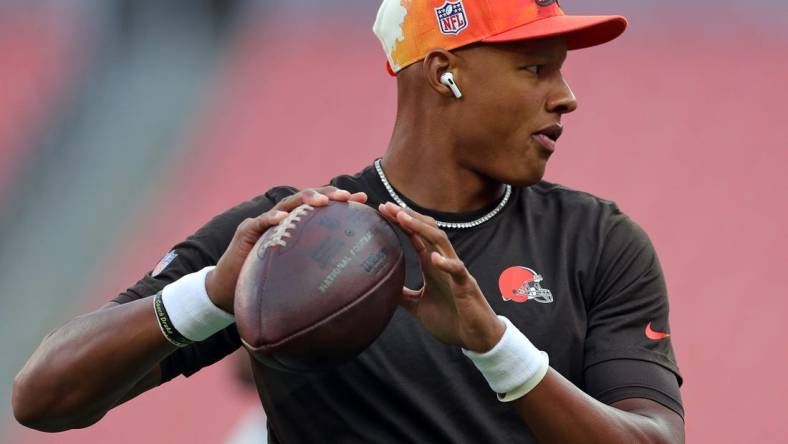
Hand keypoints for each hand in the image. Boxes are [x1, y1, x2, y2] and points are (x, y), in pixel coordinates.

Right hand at [206, 187, 366, 312]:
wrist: (228, 290)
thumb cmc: (265, 283)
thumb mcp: (296, 275)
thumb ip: (316, 271)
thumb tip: (351, 284)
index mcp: (296, 225)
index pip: (322, 208)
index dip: (341, 201)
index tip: (364, 201)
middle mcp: (282, 218)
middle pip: (308, 199)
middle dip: (329, 194)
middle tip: (348, 197)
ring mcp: (264, 223)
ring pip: (287, 203)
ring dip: (305, 199)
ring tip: (322, 202)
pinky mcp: (247, 231)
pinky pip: (260, 222)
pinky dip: (271, 218)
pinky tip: (282, 218)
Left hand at [378, 202, 504, 351]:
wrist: (476, 338)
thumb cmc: (451, 320)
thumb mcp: (418, 306)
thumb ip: (402, 295)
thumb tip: (380, 288)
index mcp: (432, 265)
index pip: (416, 236)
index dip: (402, 222)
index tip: (384, 209)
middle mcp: (443, 262)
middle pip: (427, 231)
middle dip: (408, 217)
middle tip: (388, 206)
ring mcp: (455, 272)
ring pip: (441, 242)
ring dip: (422, 229)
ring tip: (404, 219)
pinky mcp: (466, 286)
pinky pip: (458, 270)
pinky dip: (446, 263)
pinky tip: (434, 258)